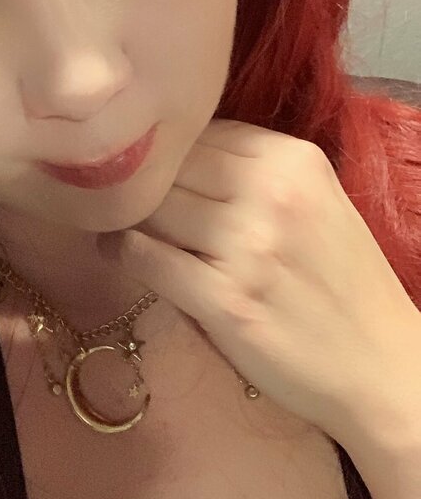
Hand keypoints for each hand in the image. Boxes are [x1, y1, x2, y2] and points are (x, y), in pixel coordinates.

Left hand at [96, 118, 420, 447]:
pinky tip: (120, 255)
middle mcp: (272, 194)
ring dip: (126, 217)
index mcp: (294, 161)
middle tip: (118, 199)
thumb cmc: (340, 284)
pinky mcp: (225, 300)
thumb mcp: (314, 204)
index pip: (199, 132)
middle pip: (170, 166)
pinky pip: (147, 259)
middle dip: (141, 184)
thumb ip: (252, 173)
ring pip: (151, 208)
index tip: (148, 171)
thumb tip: (172, 156)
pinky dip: (123, 253)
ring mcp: (248, 248)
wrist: (382, 366)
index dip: (166, 153)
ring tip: (119, 226)